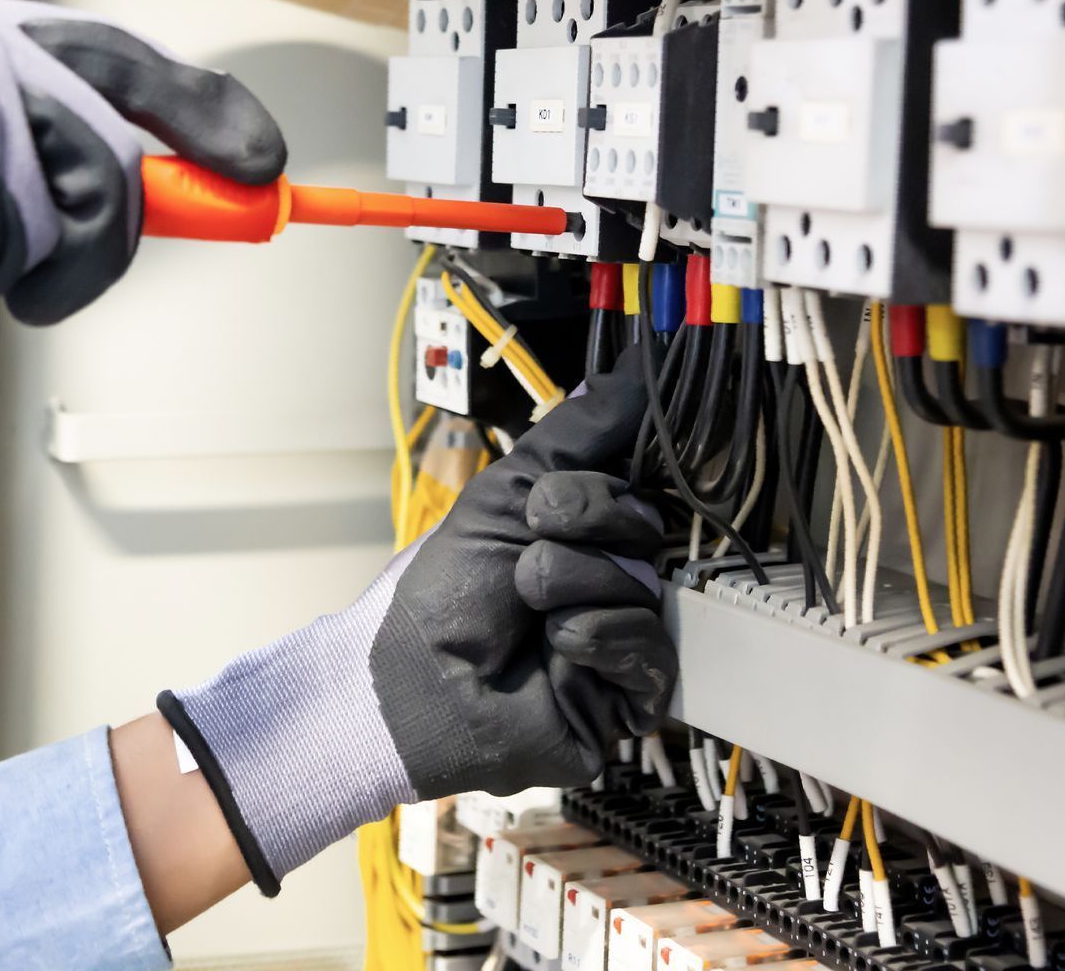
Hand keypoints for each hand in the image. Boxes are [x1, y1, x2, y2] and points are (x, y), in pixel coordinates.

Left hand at [160, 349, 675, 893]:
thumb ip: (578, 430)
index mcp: (587, 529)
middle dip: (579, 522)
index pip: (638, 482)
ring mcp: (624, 634)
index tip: (572, 476)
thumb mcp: (508, 490)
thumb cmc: (449, 586)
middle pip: (644, 524)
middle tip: (530, 539)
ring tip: (528, 607)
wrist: (415, 678)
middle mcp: (612, 576)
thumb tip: (633, 369)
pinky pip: (648, 646)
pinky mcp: (632, 694)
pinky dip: (594, 636)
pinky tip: (555, 649)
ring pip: (642, 583)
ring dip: (570, 582)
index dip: (611, 476)